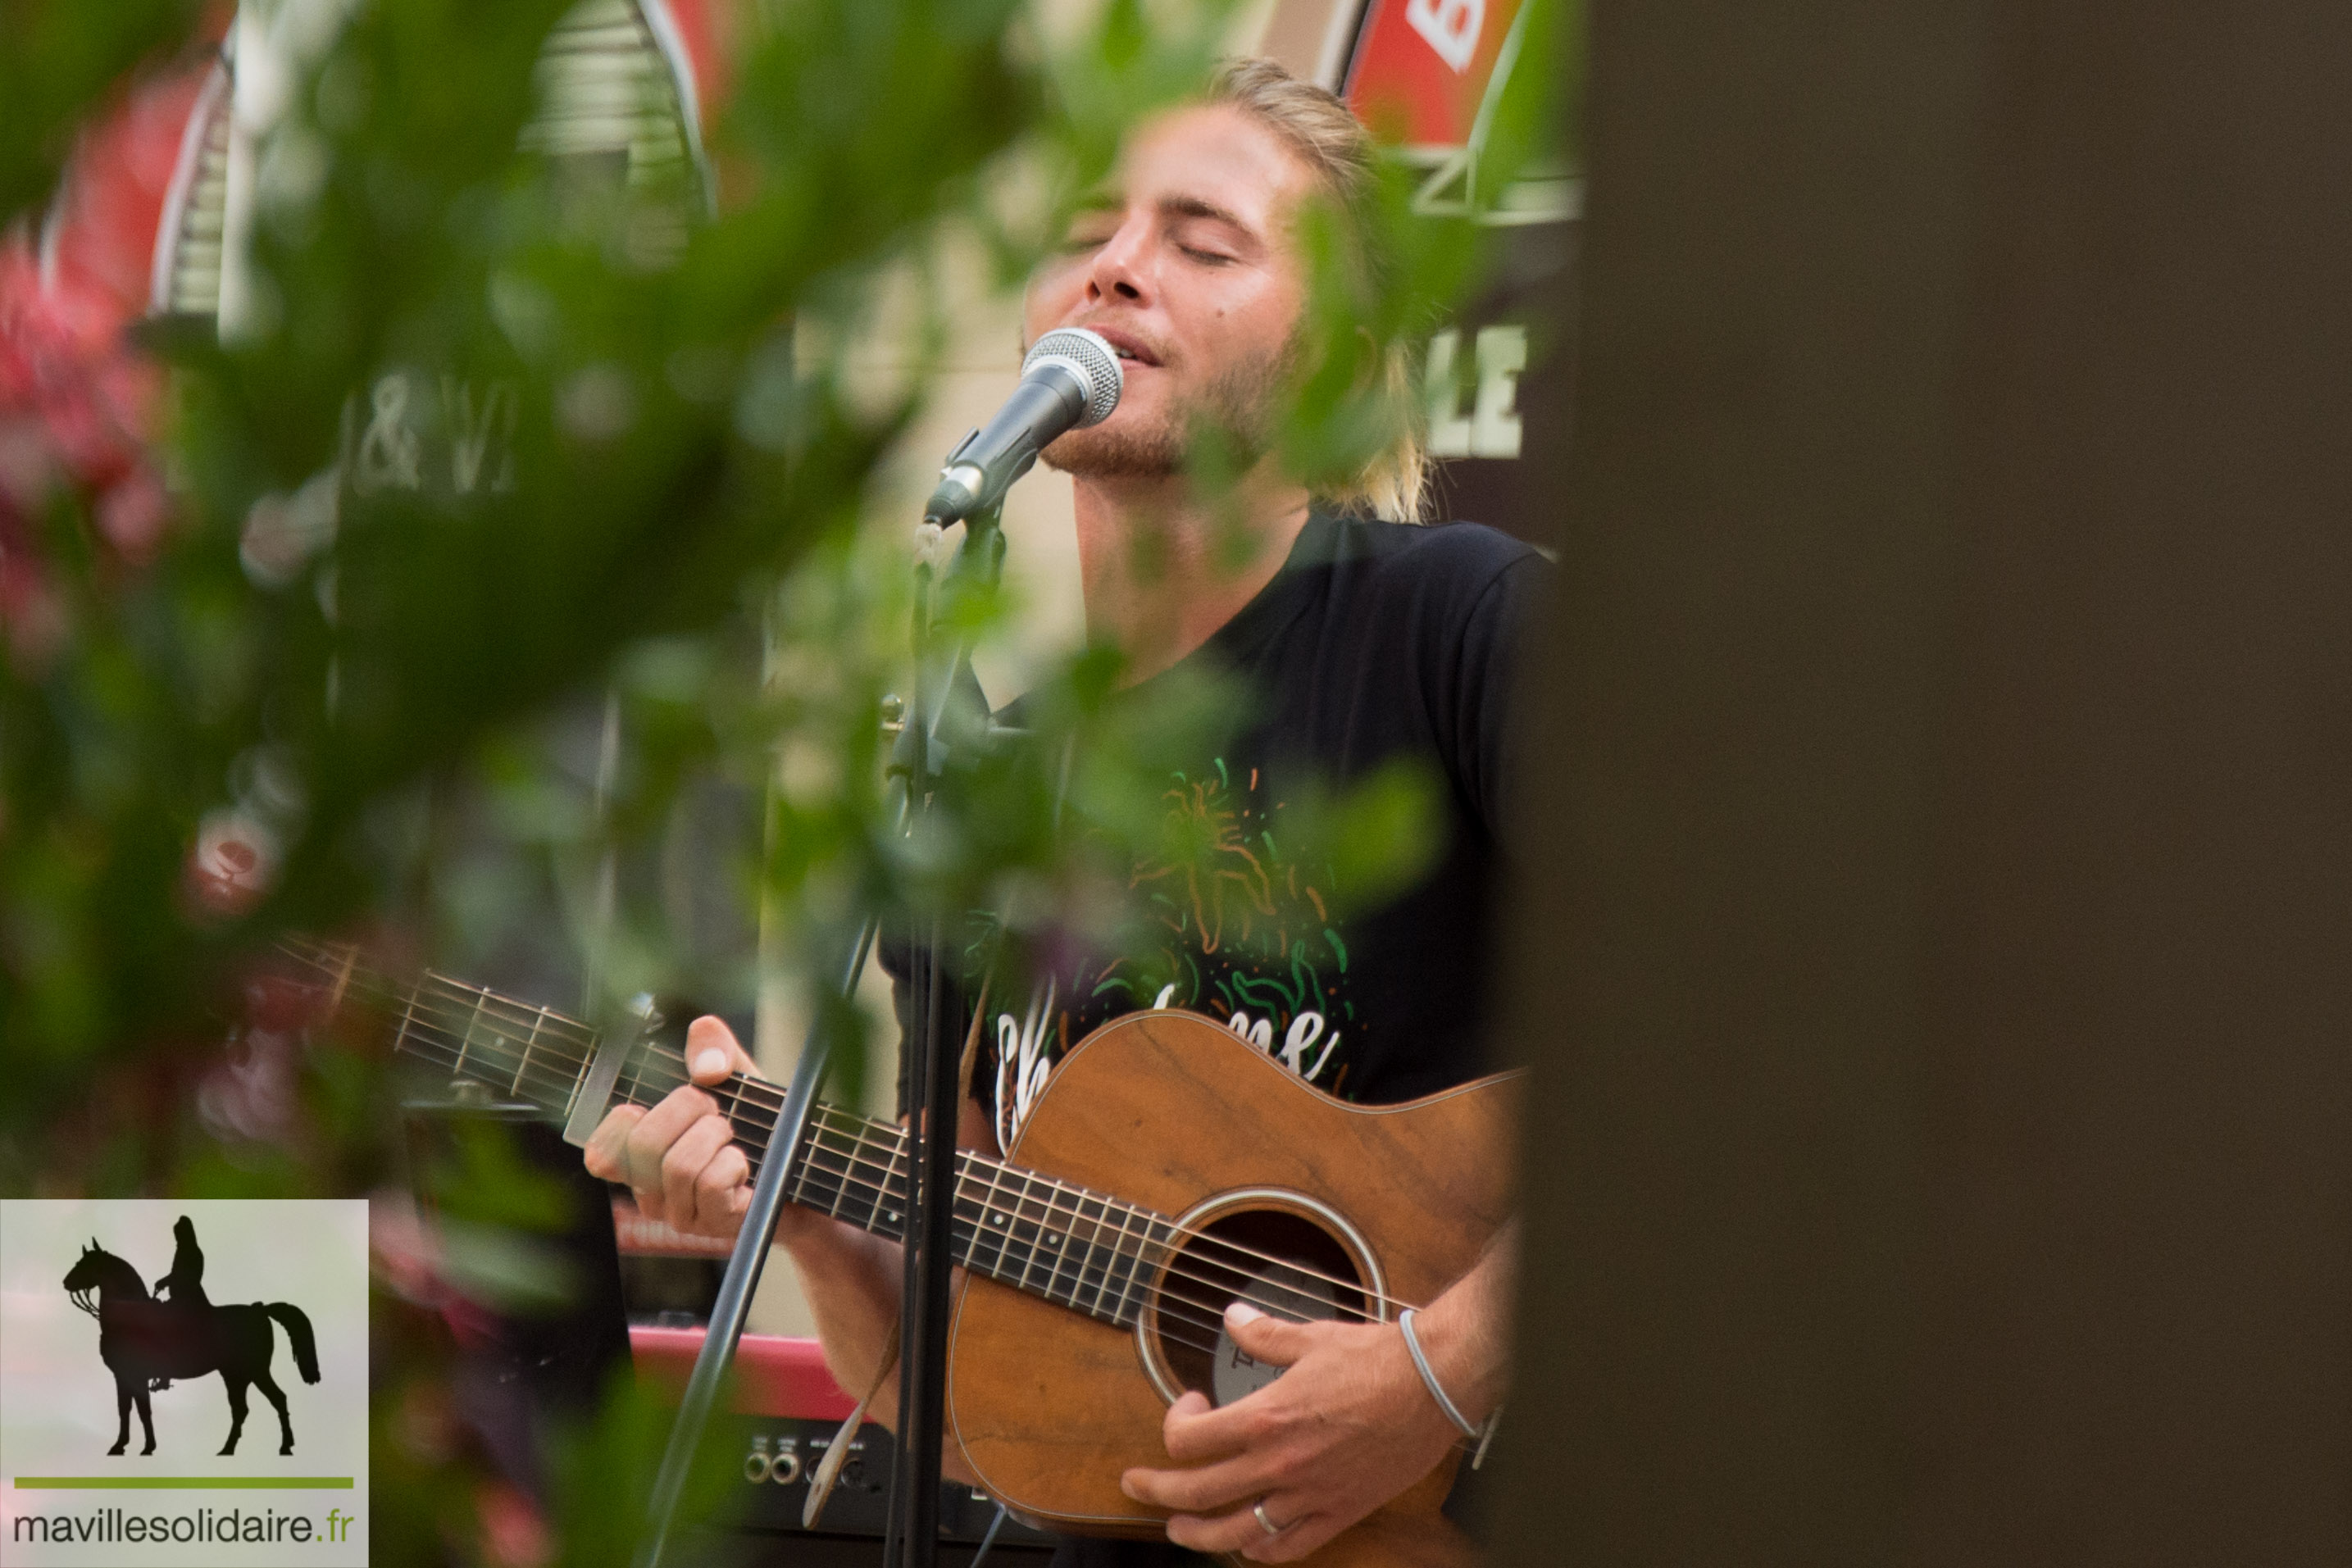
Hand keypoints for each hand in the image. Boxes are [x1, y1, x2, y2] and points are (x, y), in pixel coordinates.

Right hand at [582, 1016, 761, 1239]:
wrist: (807, 1169)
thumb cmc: (760, 1126)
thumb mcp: (737, 1078)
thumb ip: (713, 1050)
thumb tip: (705, 1049)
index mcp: (644, 1158)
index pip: (601, 1152)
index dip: (621, 1122)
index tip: (659, 1103)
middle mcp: (653, 1192)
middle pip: (644, 1145)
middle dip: (688, 1109)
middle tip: (715, 1110)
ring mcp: (682, 1214)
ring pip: (680, 1166)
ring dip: (717, 1137)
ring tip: (733, 1138)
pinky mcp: (714, 1225)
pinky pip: (710, 1186)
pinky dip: (734, 1163)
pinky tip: (745, 1166)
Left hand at [1119, 1302, 1462, 1562]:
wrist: (1434, 1385)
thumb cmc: (1377, 1359)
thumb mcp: (1310, 1337)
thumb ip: (1263, 1334)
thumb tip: (1234, 1317)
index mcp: (1267, 1418)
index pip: (1190, 1441)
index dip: (1174, 1423)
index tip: (1188, 1406)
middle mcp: (1280, 1464)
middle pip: (1197, 1491)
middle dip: (1157, 1488)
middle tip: (1137, 1482)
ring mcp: (1308, 1494)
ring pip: (1235, 1533)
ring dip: (1196, 1533)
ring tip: (1177, 1527)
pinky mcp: (1339, 1511)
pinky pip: (1288, 1547)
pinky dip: (1259, 1552)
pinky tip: (1245, 1545)